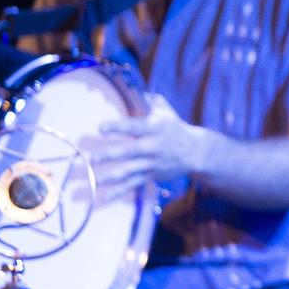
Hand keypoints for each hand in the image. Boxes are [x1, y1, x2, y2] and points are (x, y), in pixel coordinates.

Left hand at [82, 94, 205, 198]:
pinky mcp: (151, 176)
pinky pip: (133, 184)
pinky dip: (119, 192)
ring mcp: (152, 163)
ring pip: (130, 171)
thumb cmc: (176, 128)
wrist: (197, 152)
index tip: (100, 127)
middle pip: (129, 151)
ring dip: (111, 176)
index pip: (134, 127)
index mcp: (155, 128)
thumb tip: (139, 90)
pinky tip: (103, 197)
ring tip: (94, 179)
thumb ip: (151, 101)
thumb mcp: (166, 112)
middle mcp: (153, 146)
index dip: (117, 127)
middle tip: (91, 159)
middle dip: (110, 155)